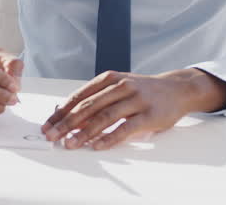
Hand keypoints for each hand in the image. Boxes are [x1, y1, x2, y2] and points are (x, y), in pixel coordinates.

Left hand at [41, 68, 225, 149]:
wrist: (177, 88)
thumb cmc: (143, 90)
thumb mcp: (118, 86)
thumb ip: (98, 98)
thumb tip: (69, 115)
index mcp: (109, 78)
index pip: (79, 96)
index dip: (61, 111)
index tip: (48, 124)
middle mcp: (121, 86)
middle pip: (88, 107)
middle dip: (66, 123)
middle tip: (52, 136)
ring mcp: (136, 99)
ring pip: (104, 117)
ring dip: (84, 133)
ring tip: (70, 143)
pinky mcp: (149, 115)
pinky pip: (126, 128)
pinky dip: (110, 138)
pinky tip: (97, 146)